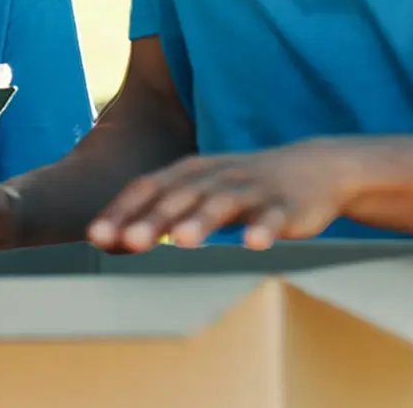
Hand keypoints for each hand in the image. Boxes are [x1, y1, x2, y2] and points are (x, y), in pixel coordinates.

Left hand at [87, 140, 353, 252]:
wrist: (315, 167)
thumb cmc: (243, 187)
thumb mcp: (199, 192)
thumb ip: (158, 213)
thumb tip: (109, 241)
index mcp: (191, 172)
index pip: (148, 187)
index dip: (122, 210)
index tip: (96, 237)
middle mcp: (217, 176)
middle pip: (180, 196)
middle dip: (154, 219)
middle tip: (128, 241)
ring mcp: (253, 188)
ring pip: (223, 203)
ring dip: (203, 220)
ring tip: (184, 241)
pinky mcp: (286, 204)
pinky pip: (274, 217)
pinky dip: (264, 229)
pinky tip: (254, 245)